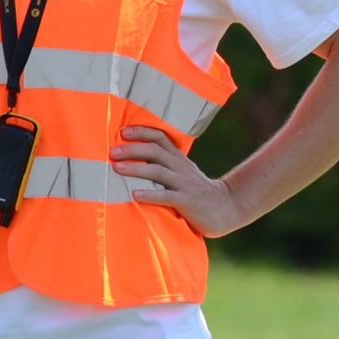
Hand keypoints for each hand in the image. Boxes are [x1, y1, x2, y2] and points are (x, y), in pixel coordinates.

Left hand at [110, 124, 244, 237]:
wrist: (226, 207)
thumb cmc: (197, 191)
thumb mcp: (183, 173)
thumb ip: (165, 165)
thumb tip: (136, 159)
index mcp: (178, 159)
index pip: (160, 138)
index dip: (142, 132)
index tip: (123, 131)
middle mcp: (180, 168)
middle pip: (155, 152)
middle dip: (133, 149)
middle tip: (112, 151)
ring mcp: (184, 184)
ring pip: (158, 172)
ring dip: (136, 169)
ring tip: (117, 169)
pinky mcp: (186, 202)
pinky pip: (166, 197)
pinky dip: (150, 194)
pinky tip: (134, 195)